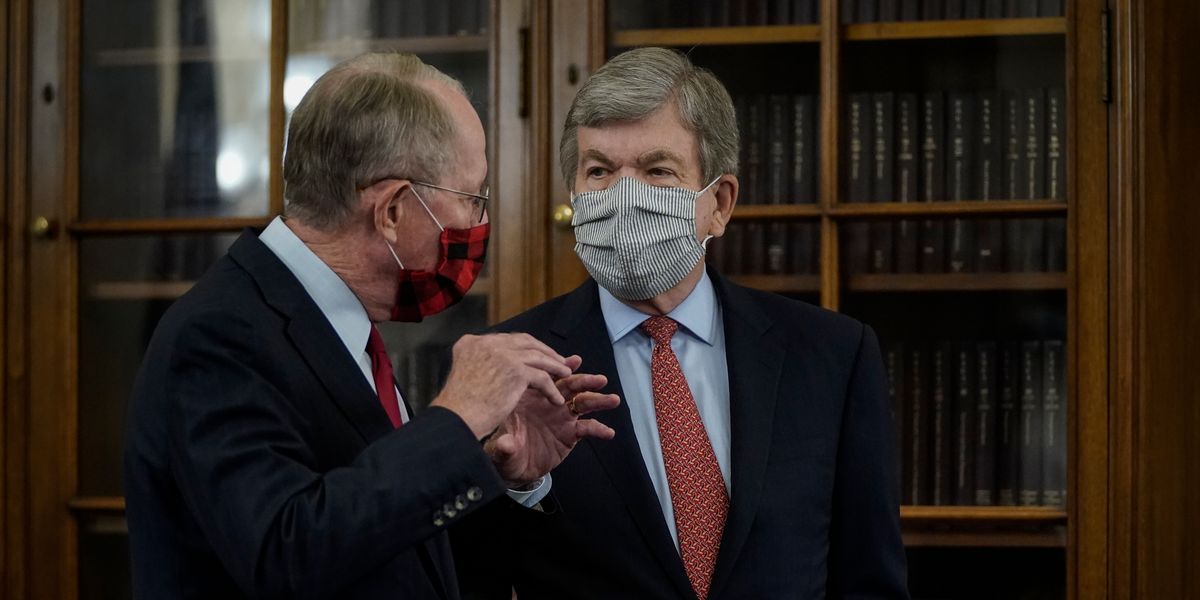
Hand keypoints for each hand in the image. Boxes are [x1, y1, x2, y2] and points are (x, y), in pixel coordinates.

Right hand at [431, 333, 574, 438]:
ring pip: (538, 357)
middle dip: (545, 351)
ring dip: (554, 366)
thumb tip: (502, 366)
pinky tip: (556, 399)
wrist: (455, 420)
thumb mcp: (467, 375)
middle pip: (525, 342)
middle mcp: (486, 343)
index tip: (539, 355)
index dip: (526, 347)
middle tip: (559, 361)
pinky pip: (542, 378)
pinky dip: (551, 389)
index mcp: (472, 342)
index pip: (507, 340)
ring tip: (566, 375)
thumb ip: (482, 364)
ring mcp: (502, 355)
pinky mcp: (515, 370)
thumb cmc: (459, 408)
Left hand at [486, 361, 620, 486]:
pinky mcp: (569, 434)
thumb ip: (503, 446)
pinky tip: (608, 432)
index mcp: (530, 397)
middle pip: (570, 386)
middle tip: (600, 379)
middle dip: (585, 380)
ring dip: (598, 399)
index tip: (574, 362)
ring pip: (582, 403)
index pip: (547, 376)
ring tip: (612, 399)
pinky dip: (598, 429)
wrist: (511, 465)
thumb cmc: (502, 448)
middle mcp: (549, 403)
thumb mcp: (499, 448)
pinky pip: (586, 429)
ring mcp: (561, 417)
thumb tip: (506, 444)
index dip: (560, 368)